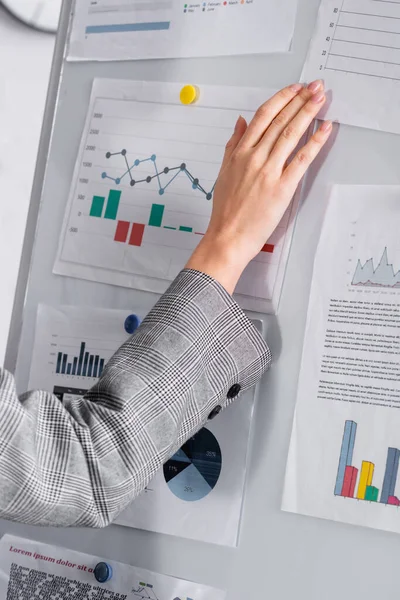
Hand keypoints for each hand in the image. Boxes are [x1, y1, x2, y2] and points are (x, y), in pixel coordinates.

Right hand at [186, 80, 331, 294]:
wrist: (228, 237)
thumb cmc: (225, 211)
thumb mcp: (223, 172)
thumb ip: (232, 144)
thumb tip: (239, 121)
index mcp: (239, 153)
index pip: (262, 116)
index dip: (281, 99)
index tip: (294, 89)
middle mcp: (254, 157)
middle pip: (280, 121)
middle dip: (300, 99)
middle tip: (316, 86)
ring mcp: (269, 171)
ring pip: (290, 134)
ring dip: (308, 112)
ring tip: (321, 98)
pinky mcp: (282, 187)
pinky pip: (302, 159)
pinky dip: (315, 142)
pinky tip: (325, 129)